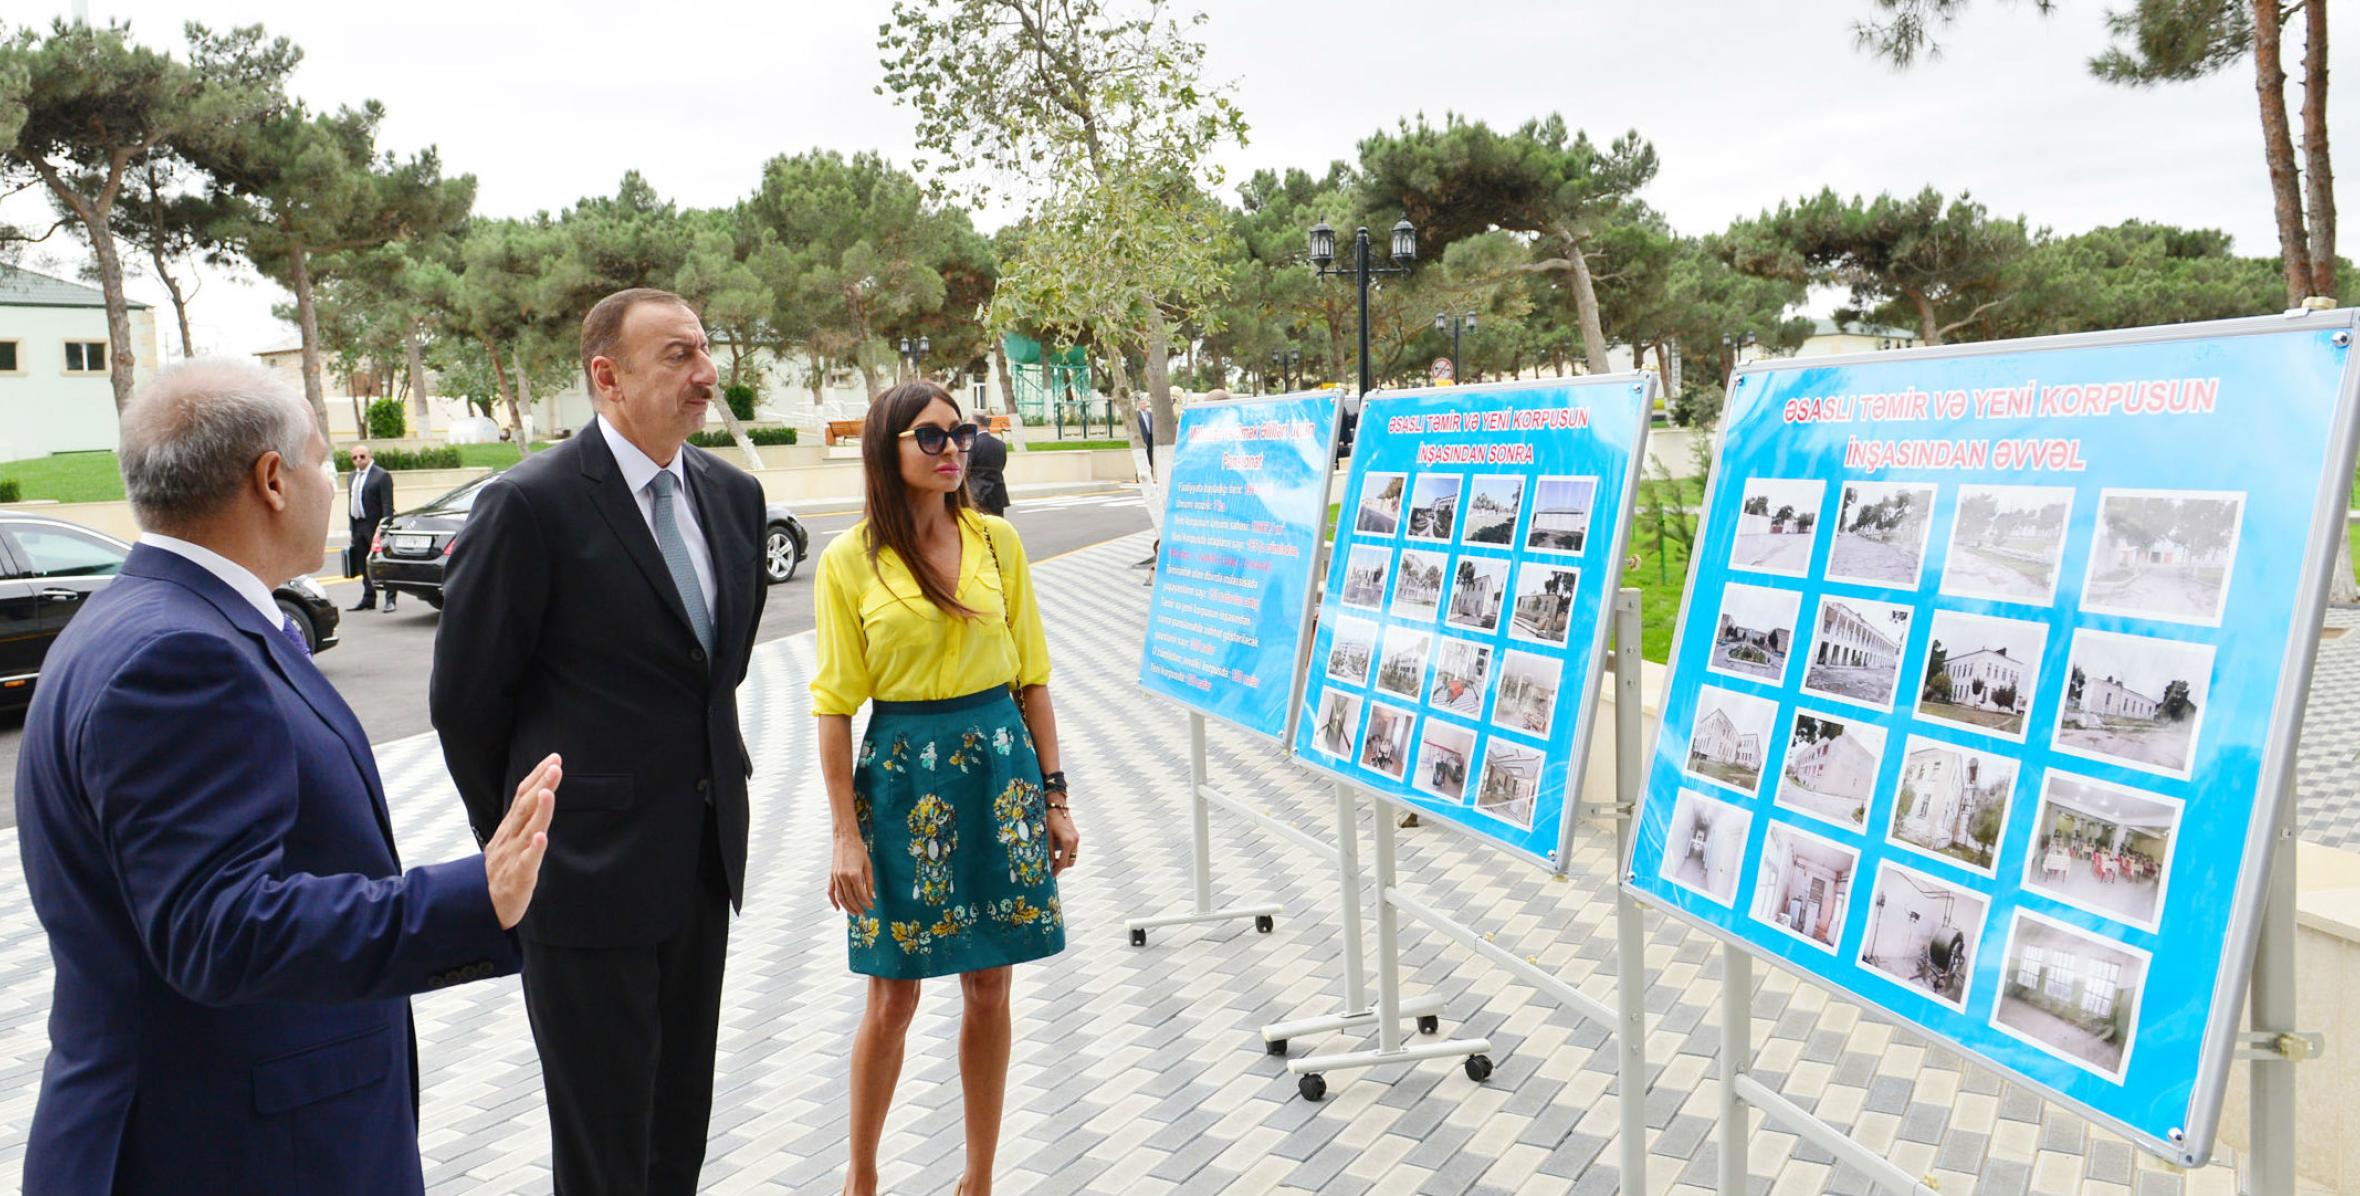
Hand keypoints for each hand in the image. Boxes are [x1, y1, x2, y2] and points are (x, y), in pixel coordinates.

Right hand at [485, 753, 560, 929]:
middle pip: (525, 807)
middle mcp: (511, 837)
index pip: (523, 796)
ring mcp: (513, 856)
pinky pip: (527, 862)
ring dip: (539, 810)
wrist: (479, 907)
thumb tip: (537, 793)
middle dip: (541, 784)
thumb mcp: (510, 840)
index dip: (537, 776)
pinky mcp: (518, 877)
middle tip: (555, 764)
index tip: (554, 758)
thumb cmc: (501, 872)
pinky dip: (534, 849)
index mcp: (510, 828)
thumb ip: (522, 819)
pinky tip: (541, 837)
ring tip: (548, 791)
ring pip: (527, 830)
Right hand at [828, 831, 874, 914]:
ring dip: (847, 907)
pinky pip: (830, 891)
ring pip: (840, 897)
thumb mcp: (868, 865)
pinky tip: (838, 908)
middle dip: (857, 907)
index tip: (872, 907)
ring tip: (854, 913)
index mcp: (854, 874)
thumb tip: (872, 897)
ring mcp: (835, 877)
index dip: (867, 902)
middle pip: (850, 898)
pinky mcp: (831, 875)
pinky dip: (833, 901)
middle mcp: (843, 877)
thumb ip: (870, 882)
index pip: (861, 894)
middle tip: (863, 913)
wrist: (845, 838)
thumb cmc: (859, 850)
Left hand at [1047, 806, 1078, 874]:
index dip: (1057, 870)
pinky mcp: (1076, 835)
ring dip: (1064, 859)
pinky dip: (1066, 853)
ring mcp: (1077, 838)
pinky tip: (1057, 850)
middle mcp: (1075, 841)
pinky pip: (1072, 849)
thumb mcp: (1047, 837)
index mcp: (1068, 842)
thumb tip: (1048, 865)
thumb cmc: (1049, 820)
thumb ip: (1049, 852)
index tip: (1051, 875)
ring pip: (1072, 856)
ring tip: (1053, 860)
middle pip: (1070, 861)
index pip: (1063, 862)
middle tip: (1051, 868)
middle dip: (1062, 866)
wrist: (1056, 805)